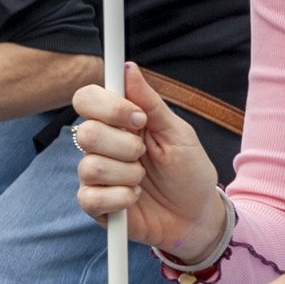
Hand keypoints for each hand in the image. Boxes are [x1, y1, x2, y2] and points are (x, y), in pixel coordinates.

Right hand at [68, 65, 225, 260]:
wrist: (198, 216)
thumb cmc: (189, 171)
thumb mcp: (178, 133)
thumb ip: (151, 103)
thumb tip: (128, 67)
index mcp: (117, 122)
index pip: (87, 99)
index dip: (108, 107)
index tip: (138, 119)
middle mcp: (100, 145)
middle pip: (87, 132)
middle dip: (125, 146)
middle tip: (145, 154)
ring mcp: (95, 175)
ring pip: (91, 166)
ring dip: (128, 175)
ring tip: (143, 181)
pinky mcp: (94, 204)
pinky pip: (92, 197)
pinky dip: (121, 199)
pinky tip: (134, 199)